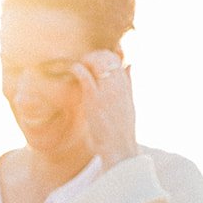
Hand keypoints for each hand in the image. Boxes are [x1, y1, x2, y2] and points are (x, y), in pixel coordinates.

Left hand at [70, 50, 137, 166]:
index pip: (116, 59)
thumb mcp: (129, 102)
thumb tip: (130, 64)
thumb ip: (129, 82)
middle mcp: (118, 85)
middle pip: (107, 56)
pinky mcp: (94, 99)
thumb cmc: (122, 128)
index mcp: (126, 85)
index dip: (104, 55)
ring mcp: (107, 91)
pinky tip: (72, 70)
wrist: (119, 147)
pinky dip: (77, 69)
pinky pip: (85, 76)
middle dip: (93, 56)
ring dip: (85, 60)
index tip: (93, 62)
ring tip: (77, 67)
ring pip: (97, 62)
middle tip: (83, 63)